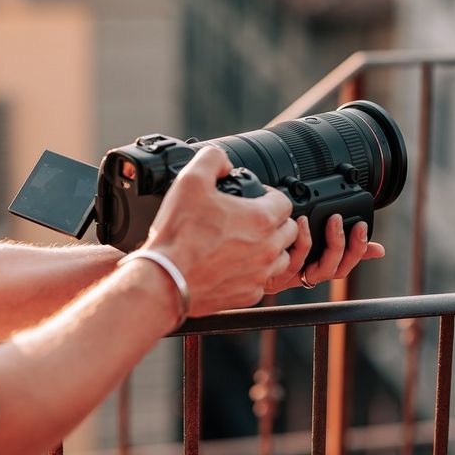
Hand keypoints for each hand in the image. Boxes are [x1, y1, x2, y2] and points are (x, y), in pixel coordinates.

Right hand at [144, 147, 296, 315]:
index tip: (257, 198)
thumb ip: (213, 159)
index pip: (284, 202)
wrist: (165, 278)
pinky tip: (234, 265)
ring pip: (281, 258)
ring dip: (270, 248)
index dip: (270, 196)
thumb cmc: (179, 234)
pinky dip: (253, 273)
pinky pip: (262, 281)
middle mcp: (268, 248)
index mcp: (261, 219)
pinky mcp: (248, 295)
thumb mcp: (191, 179)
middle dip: (274, 222)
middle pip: (289, 231)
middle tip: (251, 219)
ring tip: (247, 242)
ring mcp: (260, 274)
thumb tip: (223, 161)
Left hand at [264, 215, 384, 293]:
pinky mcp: (278, 275)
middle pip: (338, 270)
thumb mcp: (306, 243)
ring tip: (331, 219)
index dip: (360, 250)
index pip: (346, 265)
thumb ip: (337, 241)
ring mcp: (294, 276)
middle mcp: (307, 275)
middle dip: (347, 245)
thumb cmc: (271, 251)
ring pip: (322, 270)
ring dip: (331, 243)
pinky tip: (302, 223)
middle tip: (344, 220)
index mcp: (316, 266)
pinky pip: (297, 261)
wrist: (239, 259)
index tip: (363, 227)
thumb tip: (376, 248)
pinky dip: (304, 241)